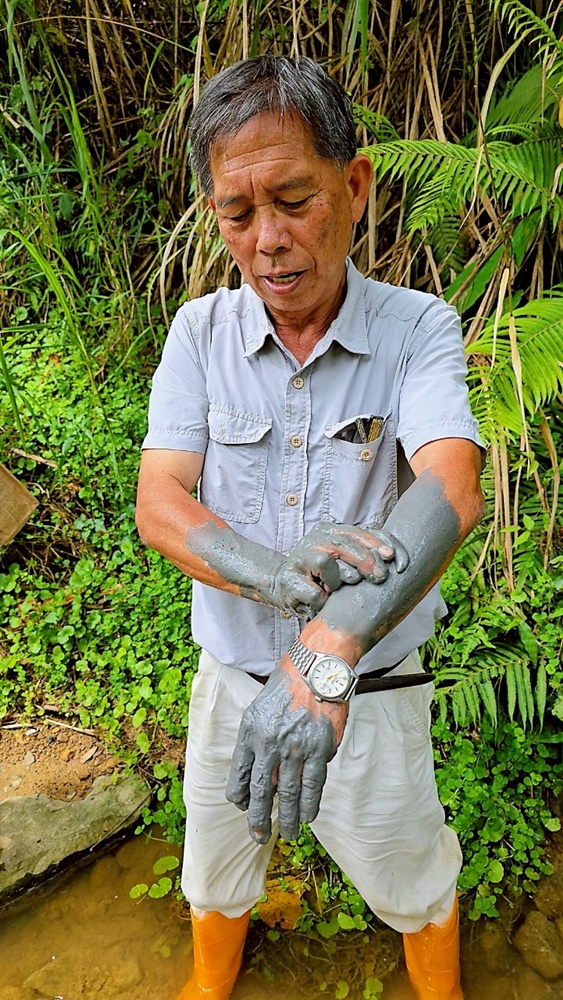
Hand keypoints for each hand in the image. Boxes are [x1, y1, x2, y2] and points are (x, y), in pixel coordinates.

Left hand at [225, 658, 347, 843]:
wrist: (316, 669)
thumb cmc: (286, 687)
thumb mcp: (258, 710)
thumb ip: (254, 741)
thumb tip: (253, 775)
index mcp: (250, 733)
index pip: (239, 776)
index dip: (240, 797)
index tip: (243, 808)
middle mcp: (270, 743)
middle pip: (261, 792)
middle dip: (259, 819)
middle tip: (259, 837)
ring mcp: (295, 748)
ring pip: (288, 793)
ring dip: (287, 818)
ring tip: (288, 834)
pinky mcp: (319, 749)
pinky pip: (313, 785)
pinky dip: (310, 804)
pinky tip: (307, 817)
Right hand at [270, 522, 408, 617]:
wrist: (285, 586)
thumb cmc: (323, 575)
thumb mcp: (345, 561)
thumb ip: (365, 554)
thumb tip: (392, 557)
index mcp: (329, 530)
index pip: (356, 532)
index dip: (376, 543)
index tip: (392, 558)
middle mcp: (314, 540)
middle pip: (342, 544)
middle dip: (365, 560)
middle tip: (380, 577)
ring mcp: (299, 558)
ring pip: (325, 562)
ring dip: (339, 580)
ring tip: (337, 588)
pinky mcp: (289, 579)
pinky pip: (314, 591)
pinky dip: (323, 599)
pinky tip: (324, 600)